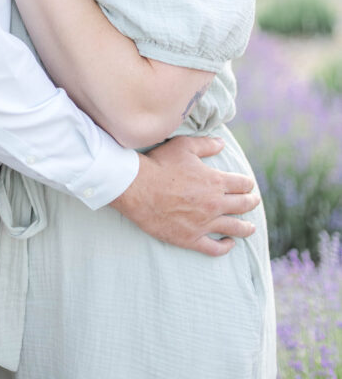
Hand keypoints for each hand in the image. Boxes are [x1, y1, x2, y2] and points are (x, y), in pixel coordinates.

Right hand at [111, 135, 259, 256]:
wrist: (138, 188)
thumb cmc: (160, 164)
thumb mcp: (184, 146)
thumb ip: (206, 145)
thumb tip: (222, 143)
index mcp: (215, 181)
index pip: (242, 184)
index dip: (247, 183)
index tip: (248, 184)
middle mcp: (215, 204)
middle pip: (243, 205)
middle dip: (251, 202)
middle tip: (254, 201)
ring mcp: (204, 223)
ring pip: (234, 228)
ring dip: (246, 227)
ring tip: (251, 227)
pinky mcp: (191, 238)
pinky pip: (214, 248)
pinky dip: (225, 247)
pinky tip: (229, 244)